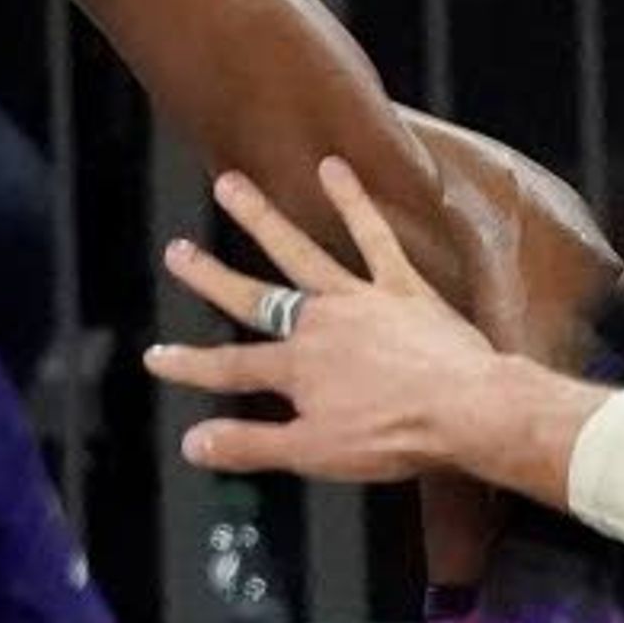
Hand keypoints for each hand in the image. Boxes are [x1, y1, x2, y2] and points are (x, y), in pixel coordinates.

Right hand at [145, 158, 514, 481]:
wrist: (467, 409)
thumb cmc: (396, 437)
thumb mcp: (313, 454)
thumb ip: (250, 444)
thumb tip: (192, 443)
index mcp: (297, 369)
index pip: (231, 367)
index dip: (190, 365)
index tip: (156, 356)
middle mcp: (320, 324)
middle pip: (254, 297)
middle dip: (211, 277)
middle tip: (177, 251)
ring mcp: (360, 300)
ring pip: (300, 252)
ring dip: (262, 219)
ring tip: (231, 184)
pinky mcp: (402, 287)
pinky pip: (373, 236)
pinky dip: (352, 201)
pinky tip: (332, 168)